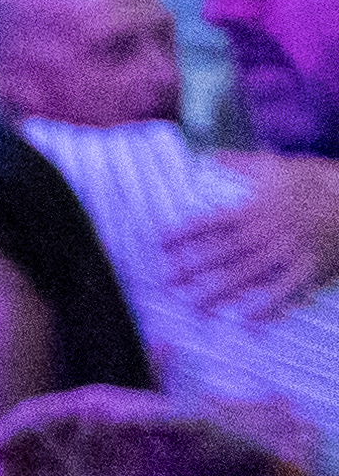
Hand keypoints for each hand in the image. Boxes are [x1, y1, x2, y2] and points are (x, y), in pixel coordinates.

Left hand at [155, 155, 338, 323]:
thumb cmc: (317, 181)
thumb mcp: (276, 166)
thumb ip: (241, 164)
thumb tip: (212, 156)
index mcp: (253, 208)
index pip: (209, 223)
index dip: (182, 235)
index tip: (158, 245)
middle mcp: (265, 232)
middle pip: (221, 254)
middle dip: (191, 269)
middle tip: (165, 283)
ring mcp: (288, 252)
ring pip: (247, 275)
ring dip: (219, 291)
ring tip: (195, 305)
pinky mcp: (311, 268)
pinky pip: (286, 291)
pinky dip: (268, 306)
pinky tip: (248, 319)